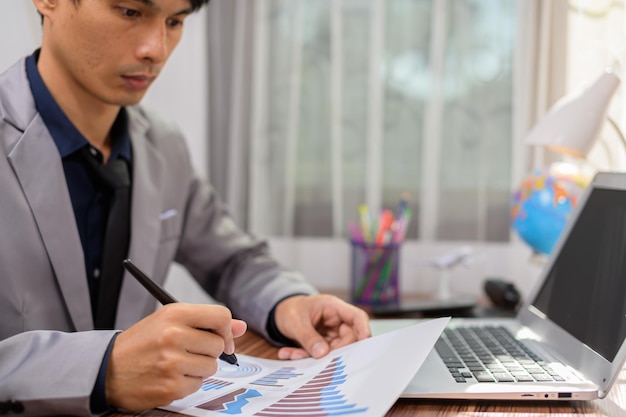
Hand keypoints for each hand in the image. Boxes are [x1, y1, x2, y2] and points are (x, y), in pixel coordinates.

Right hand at [105, 303, 246, 409]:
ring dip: (199, 368)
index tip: (223, 336)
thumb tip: (240, 327)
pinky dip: (187, 382)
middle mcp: (173, 336)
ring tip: (176, 363)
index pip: (221, 316)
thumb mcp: (168, 321)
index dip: (227, 329)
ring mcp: (172, 363)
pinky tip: (169, 376)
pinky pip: (198, 385)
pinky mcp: (171, 387)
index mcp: (174, 314)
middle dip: (209, 350)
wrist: (107, 369)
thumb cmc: (142, 343)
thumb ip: (206, 322)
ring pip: (211, 367)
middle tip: (189, 351)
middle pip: (219, 345)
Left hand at [273, 294, 369, 359]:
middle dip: (333, 352)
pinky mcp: (324, 345)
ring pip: (333, 351)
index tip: (364, 342)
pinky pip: (321, 355)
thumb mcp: (295, 321)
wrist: (280, 314)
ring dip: (314, 357)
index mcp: (333, 308)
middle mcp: (336, 322)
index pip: (356, 317)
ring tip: (293, 355)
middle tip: (316, 359)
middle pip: (348, 339)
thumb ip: (308, 337)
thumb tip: (322, 353)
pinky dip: (305, 357)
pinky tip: (288, 354)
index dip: (363, 329)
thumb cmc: (290, 310)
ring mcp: (331, 334)